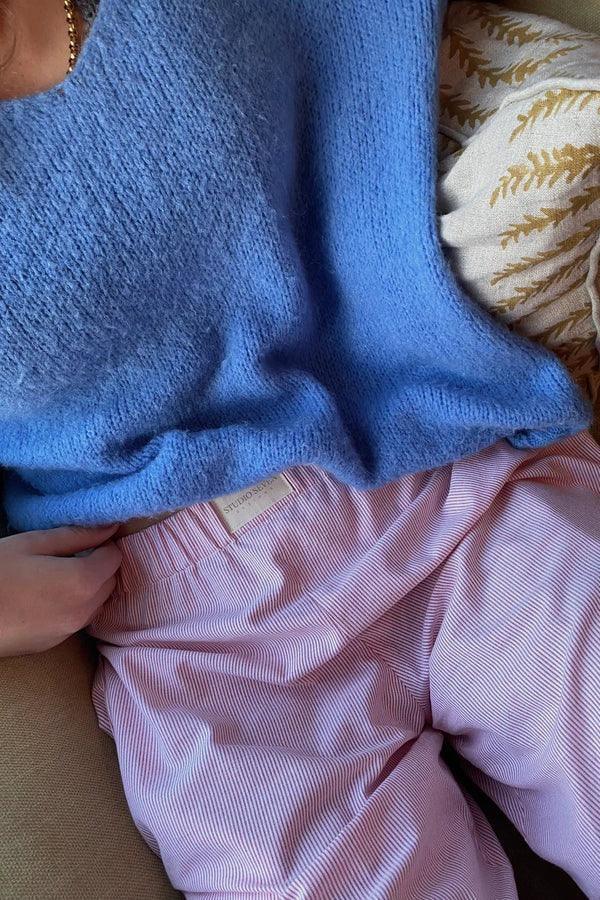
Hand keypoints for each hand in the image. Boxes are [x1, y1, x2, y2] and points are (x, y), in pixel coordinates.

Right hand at [0, 524, 121, 657]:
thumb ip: (76, 536)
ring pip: (97, 603)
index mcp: (82, 582)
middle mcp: (83, 610)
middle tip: (75, 553)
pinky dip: (74, 605)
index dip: (105, 544)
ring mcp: (69, 631)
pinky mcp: (54, 643)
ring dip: (90, 587)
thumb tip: (111, 528)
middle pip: (110, 582)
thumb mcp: (32, 544)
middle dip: (100, 566)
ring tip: (60, 573)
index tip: (89, 537)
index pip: (115, 558)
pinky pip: (78, 619)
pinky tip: (47, 596)